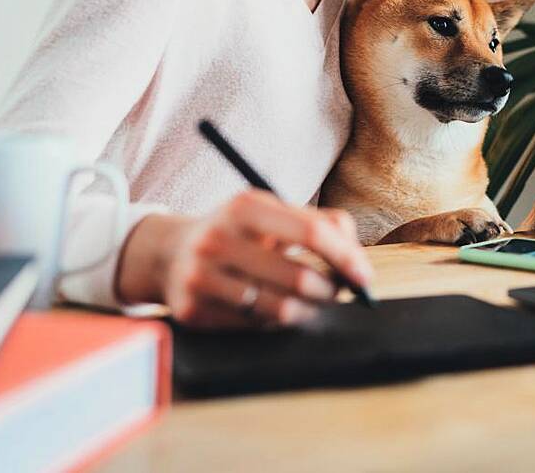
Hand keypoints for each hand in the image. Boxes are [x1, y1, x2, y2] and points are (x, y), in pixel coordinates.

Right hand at [116, 190, 372, 327]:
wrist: (170, 254)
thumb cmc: (240, 233)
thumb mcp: (272, 213)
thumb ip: (321, 225)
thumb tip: (359, 266)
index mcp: (245, 207)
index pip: (313, 233)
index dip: (346, 257)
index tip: (364, 277)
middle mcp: (218, 240)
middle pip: (300, 277)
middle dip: (331, 291)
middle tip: (338, 293)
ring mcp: (200, 277)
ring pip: (281, 310)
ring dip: (308, 311)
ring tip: (311, 302)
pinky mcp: (192, 311)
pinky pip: (255, 327)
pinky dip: (276, 322)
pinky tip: (274, 308)